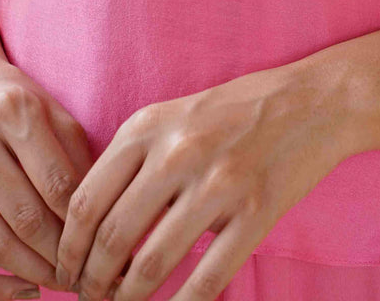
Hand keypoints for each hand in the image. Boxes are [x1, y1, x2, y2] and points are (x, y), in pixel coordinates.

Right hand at [0, 52, 94, 299]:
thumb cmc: (11, 99)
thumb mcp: (50, 109)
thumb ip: (77, 154)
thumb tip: (103, 215)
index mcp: (13, 110)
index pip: (58, 185)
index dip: (84, 224)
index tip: (103, 245)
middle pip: (26, 217)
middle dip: (61, 256)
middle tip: (85, 273)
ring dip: (33, 274)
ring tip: (59, 281)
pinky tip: (19, 291)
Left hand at [54, 62, 348, 300]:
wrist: (313, 100)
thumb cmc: (237, 111)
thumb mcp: (174, 116)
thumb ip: (134, 160)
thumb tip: (90, 226)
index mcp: (148, 126)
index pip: (86, 201)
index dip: (68, 249)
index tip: (66, 272)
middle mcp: (177, 153)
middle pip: (111, 238)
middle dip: (92, 282)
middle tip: (90, 299)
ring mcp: (218, 183)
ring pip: (150, 264)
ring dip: (127, 299)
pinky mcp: (256, 212)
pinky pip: (206, 279)